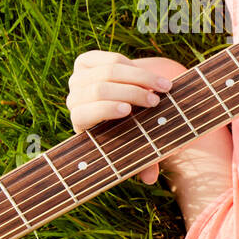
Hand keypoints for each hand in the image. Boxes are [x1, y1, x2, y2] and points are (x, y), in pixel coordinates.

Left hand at [66, 51, 181, 183]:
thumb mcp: (135, 144)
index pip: (84, 113)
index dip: (105, 110)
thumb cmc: (131, 129)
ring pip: (108, 71)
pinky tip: (149, 77)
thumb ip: (142, 160)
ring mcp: (78, 78)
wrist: (124, 102)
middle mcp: (74, 98)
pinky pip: (111, 59)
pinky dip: (134, 66)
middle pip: (99, 89)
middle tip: (157, 101)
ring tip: (163, 87)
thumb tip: (148, 179)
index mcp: (81, 122)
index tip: (129, 111)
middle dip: (131, 93)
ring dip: (140, 78)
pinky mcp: (86, 61)